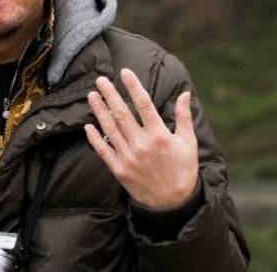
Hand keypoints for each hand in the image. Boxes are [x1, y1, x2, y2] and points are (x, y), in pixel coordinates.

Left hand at [84, 68, 197, 209]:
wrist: (174, 205)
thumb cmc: (183, 170)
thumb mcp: (188, 143)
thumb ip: (184, 117)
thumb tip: (185, 93)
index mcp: (159, 135)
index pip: (143, 104)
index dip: (133, 86)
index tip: (124, 71)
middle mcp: (142, 144)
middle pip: (122, 113)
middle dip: (110, 94)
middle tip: (100, 80)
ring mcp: (129, 157)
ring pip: (110, 129)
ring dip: (99, 110)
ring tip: (91, 95)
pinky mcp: (119, 170)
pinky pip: (103, 151)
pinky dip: (94, 138)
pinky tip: (87, 125)